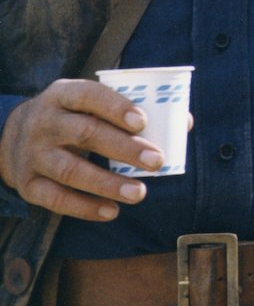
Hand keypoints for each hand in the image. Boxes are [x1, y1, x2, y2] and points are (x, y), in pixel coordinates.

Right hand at [0, 79, 164, 220]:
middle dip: (124, 149)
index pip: (89, 96)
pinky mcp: (27, 184)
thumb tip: (184, 123)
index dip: (116, 107)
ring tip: (140, 192)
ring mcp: (33, 154)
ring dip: (108, 184)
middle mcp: (44, 122)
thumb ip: (130, 109)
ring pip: (71, 170)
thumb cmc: (71, 115)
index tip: (143, 122)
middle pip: (85, 134)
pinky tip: (111, 211)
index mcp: (63, 94)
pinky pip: (55, 199)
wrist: (11, 135)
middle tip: (156, 161)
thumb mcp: (89, 102)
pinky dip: (84, 207)